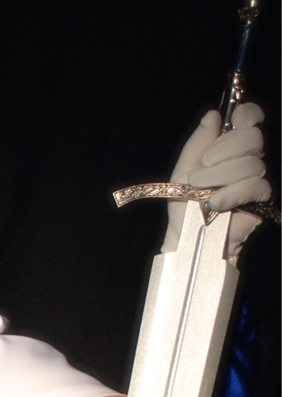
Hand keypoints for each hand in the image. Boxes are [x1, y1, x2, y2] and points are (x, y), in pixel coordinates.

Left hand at [162, 104, 271, 259]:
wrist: (186, 236)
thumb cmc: (184, 205)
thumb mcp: (183, 169)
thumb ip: (198, 142)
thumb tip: (213, 115)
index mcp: (229, 148)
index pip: (250, 119)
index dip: (247, 113)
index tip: (234, 117)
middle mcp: (246, 160)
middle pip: (253, 138)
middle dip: (225, 149)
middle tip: (203, 166)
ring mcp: (255, 180)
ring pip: (251, 164)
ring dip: (221, 175)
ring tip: (201, 189)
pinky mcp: (259, 201)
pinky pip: (254, 187)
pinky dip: (231, 193)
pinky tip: (215, 202)